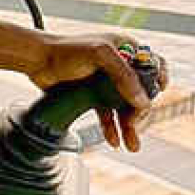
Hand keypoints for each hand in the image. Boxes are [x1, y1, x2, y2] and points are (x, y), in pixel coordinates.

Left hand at [23, 33, 169, 152]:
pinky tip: (113, 141)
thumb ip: (123, 76)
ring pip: (123, 107)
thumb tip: (143, 101)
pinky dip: (111, 128)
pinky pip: (107, 114)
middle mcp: (118, 66)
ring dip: (129, 126)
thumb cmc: (66, 50)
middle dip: (140, 112)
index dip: (157, 81)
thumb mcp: (100, 55)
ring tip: (131, 145)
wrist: (36, 61)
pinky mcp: (91, 96)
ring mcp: (104, 82)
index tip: (156, 96)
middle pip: (139, 92)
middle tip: (134, 125)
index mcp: (125, 49)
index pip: (152, 65)